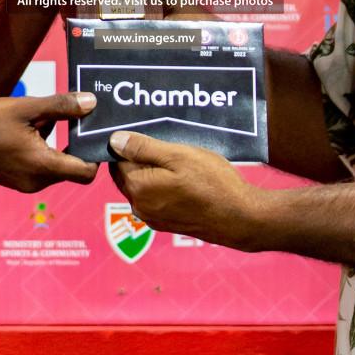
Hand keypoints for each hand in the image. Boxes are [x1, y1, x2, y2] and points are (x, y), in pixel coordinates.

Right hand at [0, 93, 99, 192]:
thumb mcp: (25, 108)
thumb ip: (60, 106)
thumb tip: (92, 104)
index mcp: (44, 166)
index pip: (87, 172)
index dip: (96, 154)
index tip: (94, 133)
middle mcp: (38, 182)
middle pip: (73, 168)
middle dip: (75, 144)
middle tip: (74, 117)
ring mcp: (26, 184)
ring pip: (55, 166)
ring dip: (56, 144)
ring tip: (45, 117)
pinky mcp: (16, 181)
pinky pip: (40, 167)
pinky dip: (42, 150)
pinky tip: (29, 128)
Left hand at [107, 131, 261, 247]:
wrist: (240, 218)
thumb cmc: (213, 183)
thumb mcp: (178, 156)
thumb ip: (144, 148)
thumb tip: (114, 140)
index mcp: (138, 187)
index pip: (118, 158)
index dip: (129, 142)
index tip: (147, 131)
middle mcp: (139, 206)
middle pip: (127, 173)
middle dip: (137, 156)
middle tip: (162, 140)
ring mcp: (152, 217)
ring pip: (141, 185)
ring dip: (151, 170)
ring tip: (175, 157)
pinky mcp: (165, 223)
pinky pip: (154, 197)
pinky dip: (160, 184)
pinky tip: (181, 176)